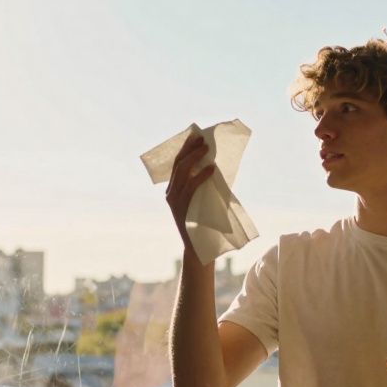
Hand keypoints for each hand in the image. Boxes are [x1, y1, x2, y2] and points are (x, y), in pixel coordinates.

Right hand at [164, 133, 215, 248]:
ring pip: (182, 173)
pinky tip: (212, 169)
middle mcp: (170, 194)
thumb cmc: (206, 225)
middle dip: (190, 149)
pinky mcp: (181, 209)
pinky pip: (191, 187)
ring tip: (207, 149)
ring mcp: (174, 202)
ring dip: (195, 158)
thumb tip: (215, 164)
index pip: (177, 165)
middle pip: (178, 165)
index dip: (185, 149)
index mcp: (173, 191)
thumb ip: (204, 186)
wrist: (200, 249)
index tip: (195, 137)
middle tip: (203, 139)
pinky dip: (202, 176)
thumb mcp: (204, 200)